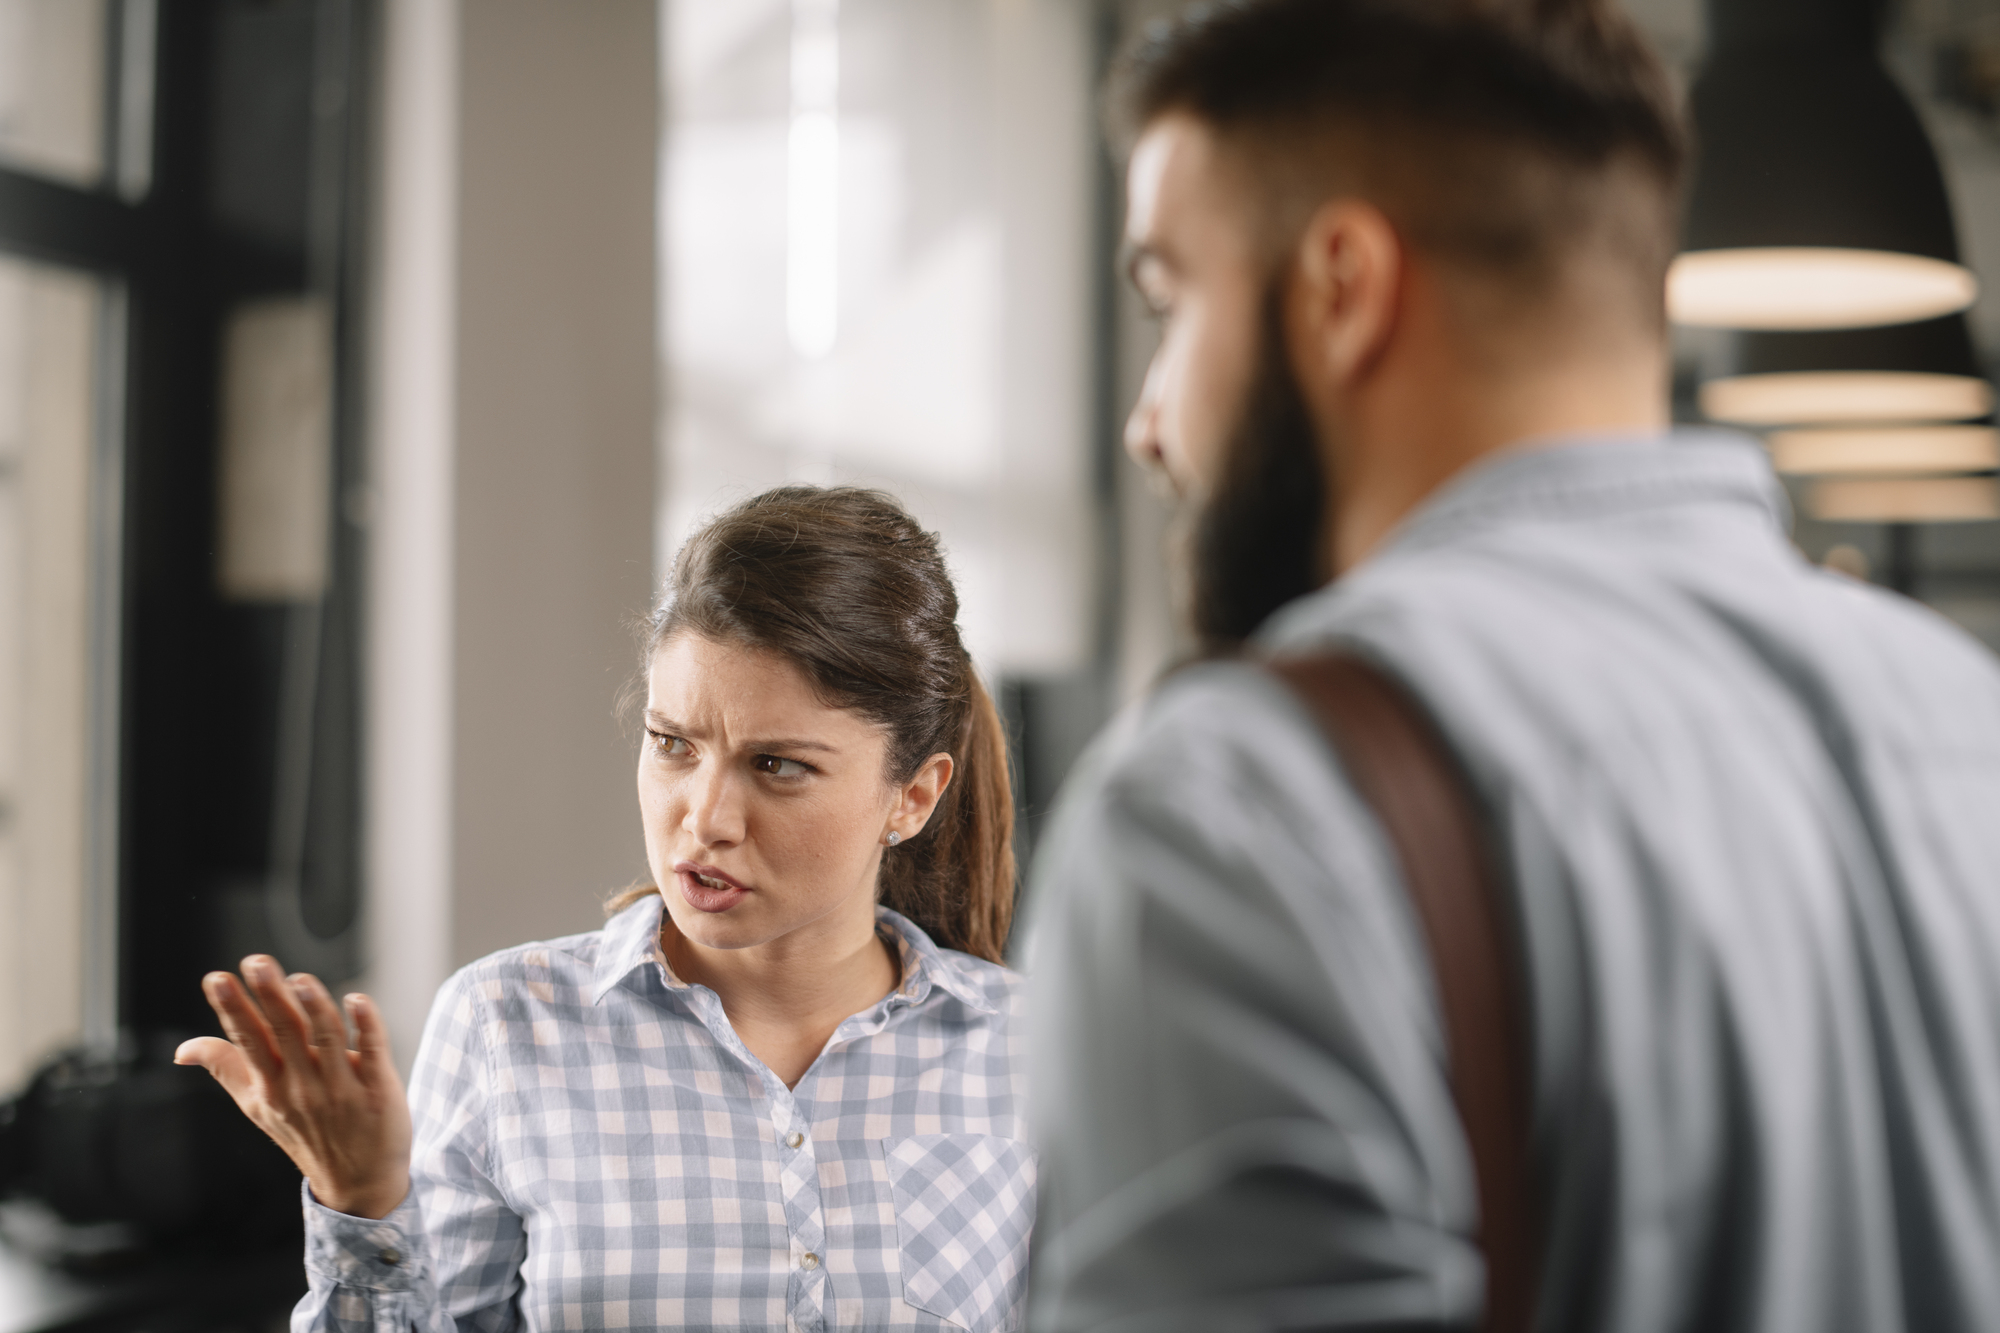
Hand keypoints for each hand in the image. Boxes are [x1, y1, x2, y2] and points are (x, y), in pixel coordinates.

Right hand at [175, 955, 412, 1219]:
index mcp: (269, 1087)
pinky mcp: (379, 1091)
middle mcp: (302, 1088)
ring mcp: (341, 1090)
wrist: (358, 1183)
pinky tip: (357, 1000)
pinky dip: (365, 1024)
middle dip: (269, 996)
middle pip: (284, 1033)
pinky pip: (373, 1052)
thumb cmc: (305, 1132)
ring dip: (314, 1006)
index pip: (247, 1041)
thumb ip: (226, 1068)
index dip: (232, 1009)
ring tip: (299, 980)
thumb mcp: (257, 1107)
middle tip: (256, 963)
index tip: (217, 978)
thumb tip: (182, 1050)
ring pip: (327, 1038)